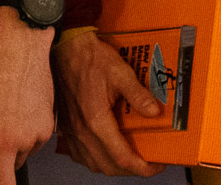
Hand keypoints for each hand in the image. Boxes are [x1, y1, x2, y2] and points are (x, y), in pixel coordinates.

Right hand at [53, 28, 161, 175]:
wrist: (65, 50)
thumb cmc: (90, 59)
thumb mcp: (120, 72)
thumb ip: (137, 94)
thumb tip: (153, 112)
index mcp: (96, 120)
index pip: (121, 156)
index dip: (141, 167)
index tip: (155, 167)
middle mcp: (82, 131)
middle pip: (108, 166)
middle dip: (131, 171)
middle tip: (148, 164)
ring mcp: (72, 131)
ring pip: (93, 164)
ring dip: (113, 167)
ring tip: (130, 160)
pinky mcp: (67, 128)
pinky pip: (81, 156)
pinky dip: (95, 160)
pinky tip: (105, 153)